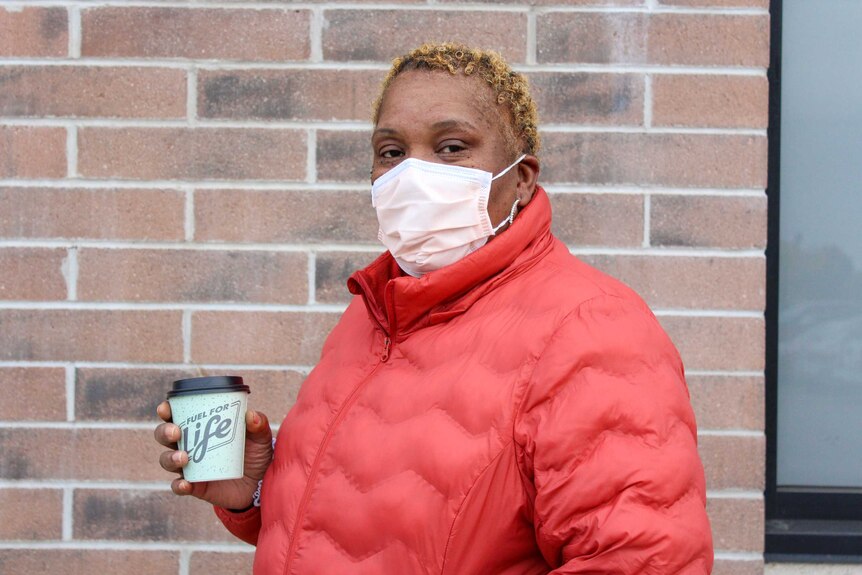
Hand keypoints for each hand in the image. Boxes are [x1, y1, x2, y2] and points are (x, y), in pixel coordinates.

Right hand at [154, 401, 272, 509]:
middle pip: (165, 436)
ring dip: (170, 458)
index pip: (178, 415)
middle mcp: (190, 445)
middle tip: (176, 432)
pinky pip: (179, 486)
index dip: (167, 410)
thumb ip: (258, 424)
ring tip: (184, 458)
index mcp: (201, 427)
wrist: (260, 484)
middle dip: (165, 432)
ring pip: (167, 460)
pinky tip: (185, 483)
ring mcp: (190, 467)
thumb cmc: (255, 453)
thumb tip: (250, 415)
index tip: (166, 408)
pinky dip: (179, 485)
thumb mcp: (260, 437)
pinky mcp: (195, 486)